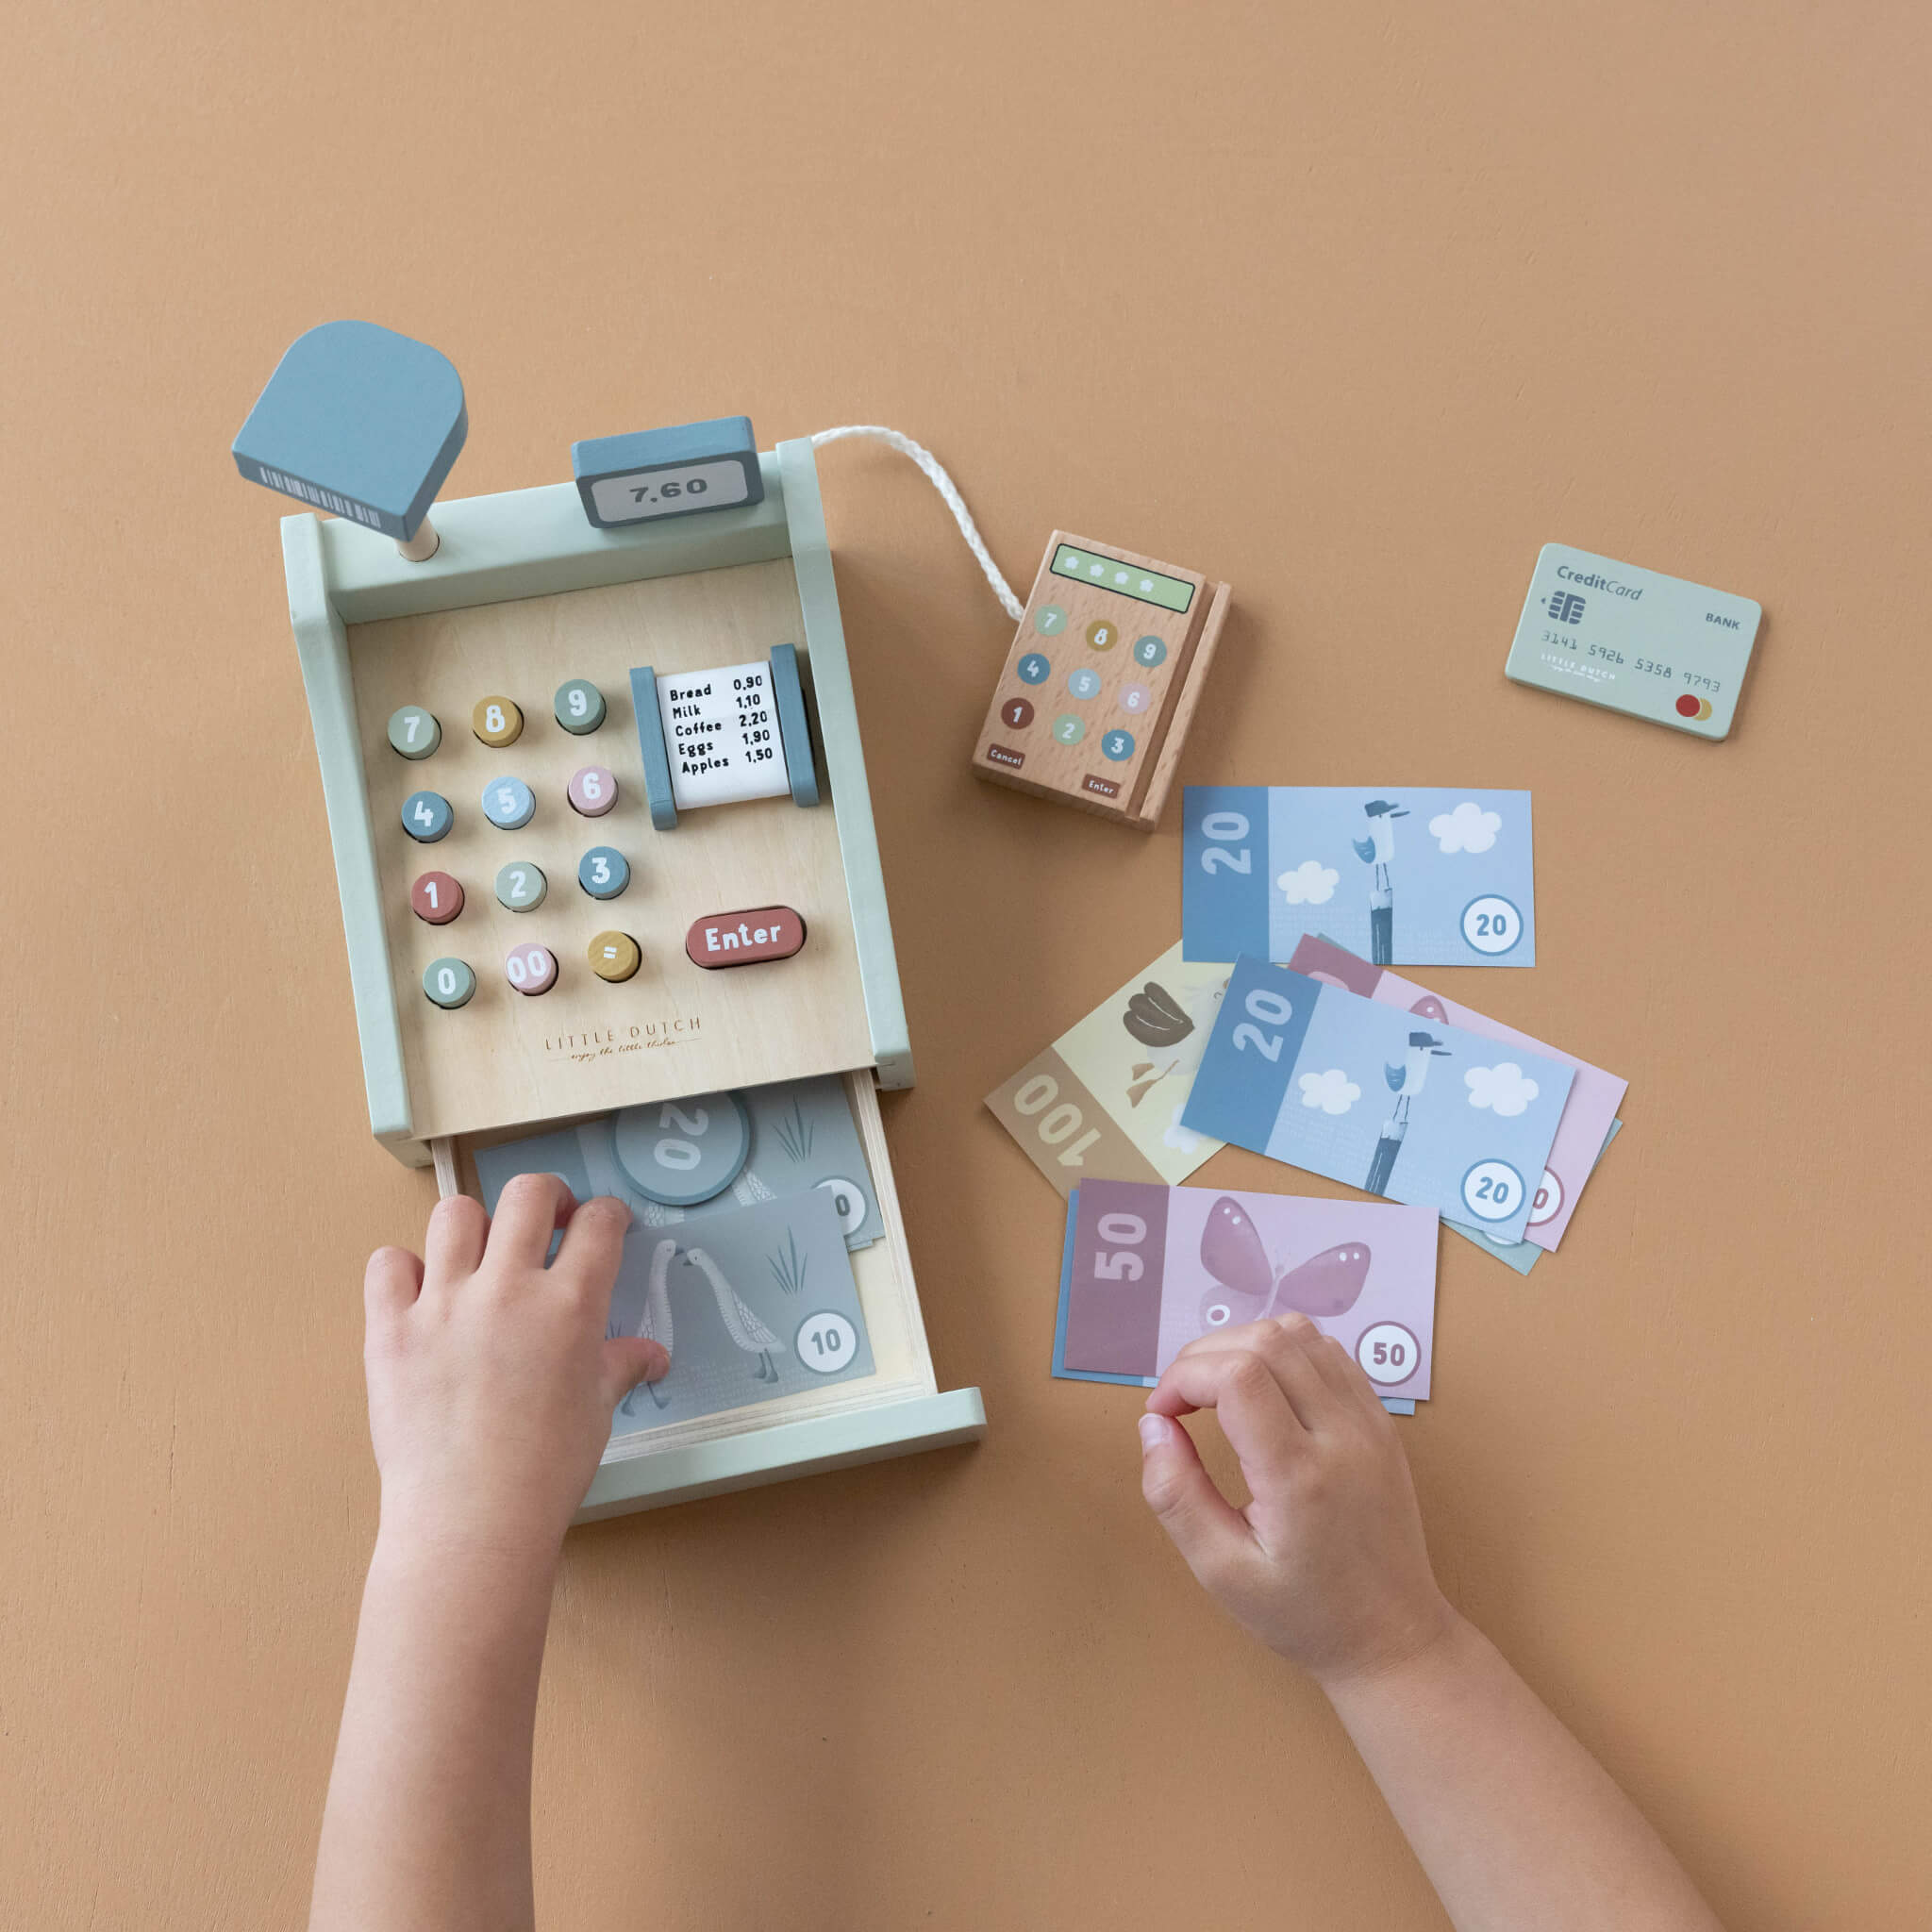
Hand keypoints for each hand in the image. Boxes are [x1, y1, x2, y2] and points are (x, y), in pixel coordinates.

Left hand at [362, 1177, 668, 1558]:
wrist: (470, 1518)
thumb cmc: (546, 1469)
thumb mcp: (596, 1411)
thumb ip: (619, 1366)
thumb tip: (651, 1356)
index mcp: (570, 1304)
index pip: (598, 1223)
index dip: (607, 1215)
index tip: (602, 1224)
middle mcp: (508, 1287)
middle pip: (528, 1194)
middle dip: (547, 1197)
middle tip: (548, 1222)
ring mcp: (443, 1303)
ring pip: (456, 1214)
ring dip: (475, 1227)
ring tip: (480, 1257)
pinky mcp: (390, 1328)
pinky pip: (388, 1263)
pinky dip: (404, 1270)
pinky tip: (421, 1295)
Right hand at [1138, 1312, 1454, 1685]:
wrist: (1392, 1637)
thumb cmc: (1305, 1613)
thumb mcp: (1220, 1571)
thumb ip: (1175, 1494)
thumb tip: (1153, 1425)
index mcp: (1299, 1476)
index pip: (1237, 1375)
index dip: (1184, 1377)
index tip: (1162, 1414)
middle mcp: (1342, 1436)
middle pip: (1265, 1341)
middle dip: (1204, 1356)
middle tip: (1181, 1403)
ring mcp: (1370, 1423)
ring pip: (1299, 1333)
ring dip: (1244, 1346)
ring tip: (1217, 1392)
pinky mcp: (1382, 1422)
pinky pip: (1329, 1352)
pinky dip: (1283, 1353)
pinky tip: (1263, 1394)